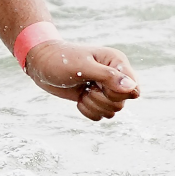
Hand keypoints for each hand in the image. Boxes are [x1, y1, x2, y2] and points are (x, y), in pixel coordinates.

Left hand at [26, 41, 140, 120]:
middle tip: (87, 87)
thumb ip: (108, 77)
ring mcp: (105, 88)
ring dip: (94, 106)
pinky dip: (88, 111)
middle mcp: (114, 75)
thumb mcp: (83, 67)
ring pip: (112, 111)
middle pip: (122, 103)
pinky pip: (100, 115)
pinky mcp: (95, 98)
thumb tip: (133, 89)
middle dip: (101, 100)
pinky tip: (79, 97)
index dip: (117, 93)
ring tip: (82, 91)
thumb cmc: (60, 60)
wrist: (42, 64)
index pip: (133, 88)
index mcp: (117, 62)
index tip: (100, 85)